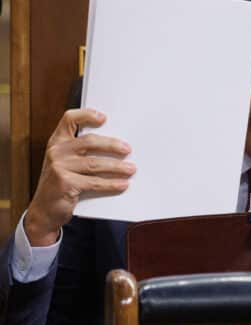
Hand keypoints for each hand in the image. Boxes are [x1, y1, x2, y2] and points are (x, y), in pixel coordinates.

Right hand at [25, 109, 134, 245]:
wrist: (44, 210)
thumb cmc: (60, 184)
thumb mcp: (65, 164)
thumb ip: (80, 153)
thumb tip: (115, 147)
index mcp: (57, 142)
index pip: (69, 119)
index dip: (86, 115)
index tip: (104, 118)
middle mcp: (56, 151)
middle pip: (89, 141)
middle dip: (112, 145)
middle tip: (128, 149)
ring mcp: (59, 167)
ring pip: (95, 163)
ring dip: (117, 167)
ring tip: (131, 169)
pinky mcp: (65, 183)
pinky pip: (95, 182)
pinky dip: (111, 184)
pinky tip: (123, 184)